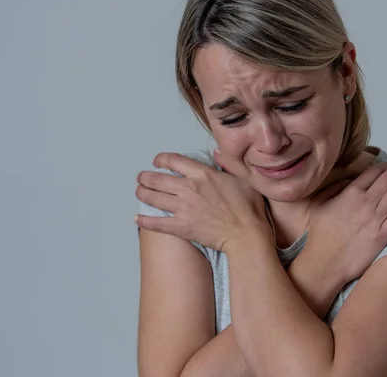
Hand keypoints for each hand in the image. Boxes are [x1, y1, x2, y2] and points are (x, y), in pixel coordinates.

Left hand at [135, 152, 270, 251]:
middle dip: (145, 177)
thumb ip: (227, 164)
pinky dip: (144, 221)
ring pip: (153, 197)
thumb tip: (217, 153)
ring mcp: (183, 208)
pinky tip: (137, 219)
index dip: (161, 159)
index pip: (174, 161)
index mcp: (203, 174)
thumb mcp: (243, 178)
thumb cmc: (249, 207)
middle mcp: (189, 188)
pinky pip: (156, 223)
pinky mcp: (181, 227)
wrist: (246, 233)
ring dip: (142, 193)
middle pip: (157, 178)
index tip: (157, 161)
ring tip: (139, 192)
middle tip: (142, 178)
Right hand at [303, 162, 386, 284]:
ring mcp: (375, 219)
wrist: (325, 262)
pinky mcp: (383, 236)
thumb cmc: (320, 235)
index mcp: (350, 193)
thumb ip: (333, 188)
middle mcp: (365, 202)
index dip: (386, 166)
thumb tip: (348, 181)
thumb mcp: (318, 204)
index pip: (374, 171)